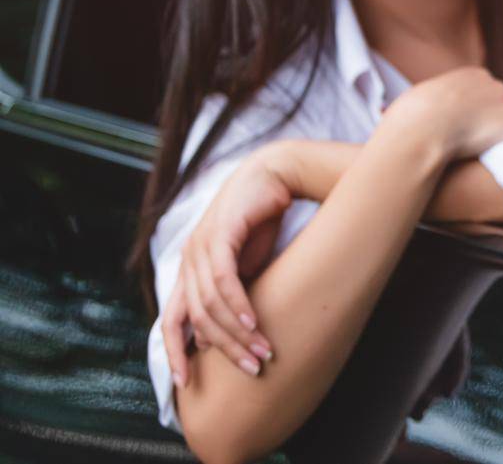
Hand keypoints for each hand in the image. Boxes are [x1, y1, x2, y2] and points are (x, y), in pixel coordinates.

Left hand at [161, 147, 288, 385]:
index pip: (171, 319)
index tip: (186, 382)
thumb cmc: (261, 219)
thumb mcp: (246, 265)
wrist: (276, 174)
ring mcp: (200, 246)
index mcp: (189, 269)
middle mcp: (188, 259)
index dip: (174, 352)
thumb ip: (232, 295)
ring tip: (262, 350)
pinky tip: (254, 322)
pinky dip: (238, 304)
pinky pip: (224, 279)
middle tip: (251, 369)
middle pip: (196, 318)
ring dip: (237, 332)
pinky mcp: (219, 234)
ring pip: (210, 303)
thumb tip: (219, 335)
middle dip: (224, 349)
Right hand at [381, 66, 502, 160]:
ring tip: (494, 152)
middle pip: (502, 103)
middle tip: (483, 143)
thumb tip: (394, 110)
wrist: (423, 129)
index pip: (484, 92)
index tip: (473, 129)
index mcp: (469, 76)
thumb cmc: (411, 120)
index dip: (480, 113)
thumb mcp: (415, 100)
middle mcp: (493, 83)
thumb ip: (426, 102)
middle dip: (496, 121)